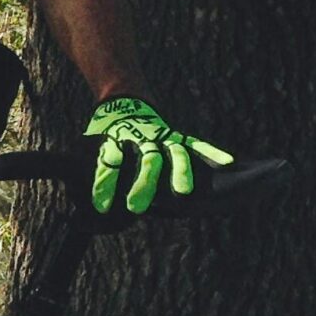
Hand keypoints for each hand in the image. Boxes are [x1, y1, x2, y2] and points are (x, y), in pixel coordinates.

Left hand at [85, 96, 233, 213]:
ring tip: (185, 192)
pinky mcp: (176, 137)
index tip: (100, 206)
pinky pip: (196, 145)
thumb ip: (93, 174)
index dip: (104, 183)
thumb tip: (86, 210)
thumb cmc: (106, 138)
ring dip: (180, 172)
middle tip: (136, 207)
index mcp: (116, 141)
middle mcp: (141, 139)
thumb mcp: (90, 149)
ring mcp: (162, 137)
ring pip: (174, 153)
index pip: (109, 162)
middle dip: (143, 185)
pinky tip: (228, 163)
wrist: (123, 106)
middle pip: (145, 161)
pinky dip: (212, 152)